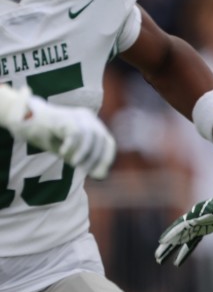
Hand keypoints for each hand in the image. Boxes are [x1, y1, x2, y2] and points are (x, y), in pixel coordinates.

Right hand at [0, 84, 115, 178]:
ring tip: (74, 164)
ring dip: (84, 153)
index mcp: (92, 124)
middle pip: (101, 139)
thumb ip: (84, 160)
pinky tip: (62, 154)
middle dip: (96, 158)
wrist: (24, 119)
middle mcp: (87, 117)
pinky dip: (72, 146)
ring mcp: (76, 115)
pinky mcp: (64, 117)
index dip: (106, 158)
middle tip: (85, 171)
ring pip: (90, 136)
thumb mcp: (68, 151)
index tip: (99, 174)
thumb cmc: (48, 135)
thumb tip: (102, 175)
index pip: (108, 142)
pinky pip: (75, 133)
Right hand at [155, 179, 212, 265]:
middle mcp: (199, 216)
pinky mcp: (206, 228)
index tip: (163, 241)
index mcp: (203, 211)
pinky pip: (192, 241)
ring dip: (172, 249)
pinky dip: (184, 250)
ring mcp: (201, 222)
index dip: (174, 232)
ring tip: (159, 260)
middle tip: (157, 256)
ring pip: (183, 238)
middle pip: (180, 231)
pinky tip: (177, 262)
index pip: (185, 223)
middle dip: (168, 244)